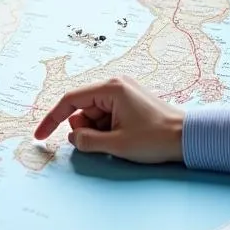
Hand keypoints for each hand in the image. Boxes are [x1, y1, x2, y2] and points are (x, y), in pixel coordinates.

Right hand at [34, 77, 184, 162]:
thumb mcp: (117, 144)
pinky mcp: (129, 101)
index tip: (40, 136)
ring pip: (94, 115)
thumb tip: (73, 138)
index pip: (70, 100)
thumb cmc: (156, 139)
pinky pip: (106, 116)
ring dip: (99, 132)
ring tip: (121, 141)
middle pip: (82, 109)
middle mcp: (114, 85)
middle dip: (86, 129)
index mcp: (110, 88)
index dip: (52, 119)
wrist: (189, 138)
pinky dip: (108, 130)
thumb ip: (87, 141)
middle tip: (107, 142)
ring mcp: (122, 92)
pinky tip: (125, 137)